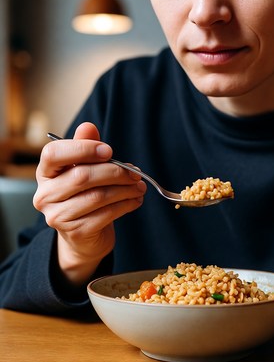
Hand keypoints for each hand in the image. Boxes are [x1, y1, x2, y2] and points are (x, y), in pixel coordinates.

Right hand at [33, 122, 146, 285]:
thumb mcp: (84, 169)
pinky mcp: (76, 232)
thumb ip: (85, 147)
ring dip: (125, 189)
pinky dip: (126, 205)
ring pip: (98, 196)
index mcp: (45, 173)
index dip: (83, 149)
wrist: (85, 235)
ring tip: (140, 186)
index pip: (54, 154)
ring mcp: (58, 216)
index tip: (109, 150)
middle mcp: (45, 196)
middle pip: (83, 176)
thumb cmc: (85, 195)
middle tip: (135, 173)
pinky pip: (106, 214)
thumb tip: (88, 126)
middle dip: (115, 172)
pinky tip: (135, 200)